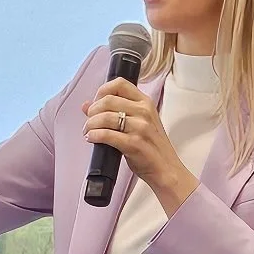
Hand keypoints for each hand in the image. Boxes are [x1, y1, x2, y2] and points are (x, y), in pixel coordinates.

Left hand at [83, 79, 198, 216]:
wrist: (167, 169)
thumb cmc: (152, 147)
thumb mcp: (138, 124)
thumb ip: (115, 111)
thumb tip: (86, 105)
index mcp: (145, 102)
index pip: (120, 84)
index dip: (102, 90)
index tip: (95, 102)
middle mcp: (144, 111)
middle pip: (108, 100)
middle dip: (92, 111)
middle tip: (88, 121)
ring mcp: (140, 127)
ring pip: (105, 117)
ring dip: (90, 124)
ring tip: (88, 132)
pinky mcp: (134, 143)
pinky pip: (107, 134)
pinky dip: (94, 135)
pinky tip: (91, 138)